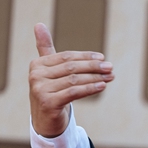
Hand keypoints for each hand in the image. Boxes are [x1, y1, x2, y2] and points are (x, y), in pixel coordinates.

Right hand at [28, 23, 112, 137]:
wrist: (46, 122)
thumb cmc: (51, 93)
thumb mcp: (49, 71)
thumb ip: (46, 49)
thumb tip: (39, 24)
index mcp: (37, 64)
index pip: (66, 57)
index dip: (85, 56)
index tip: (102, 57)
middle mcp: (36, 75)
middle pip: (71, 68)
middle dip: (93, 67)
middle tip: (110, 67)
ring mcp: (40, 89)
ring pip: (74, 80)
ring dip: (95, 77)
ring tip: (110, 76)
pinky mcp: (49, 103)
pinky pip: (74, 92)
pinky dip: (90, 88)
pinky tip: (102, 86)